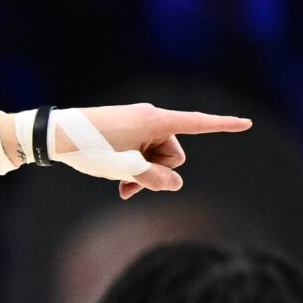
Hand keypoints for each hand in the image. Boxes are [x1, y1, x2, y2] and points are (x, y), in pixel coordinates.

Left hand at [24, 105, 252, 200]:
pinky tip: (116, 179)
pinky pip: (141, 151)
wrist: (55, 135)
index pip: (198, 124)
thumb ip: (156, 179)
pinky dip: (133, 166)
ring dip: (142, 172)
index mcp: (156, 121)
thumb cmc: (91, 149)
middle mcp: (151, 118)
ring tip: (118, 183)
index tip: (247, 124)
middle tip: (129, 185)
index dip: (224, 126)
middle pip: (173, 152)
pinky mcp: (126, 130)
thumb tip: (176, 183)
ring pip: (155, 156)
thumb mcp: (126, 170)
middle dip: (158, 171)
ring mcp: (138, 124)